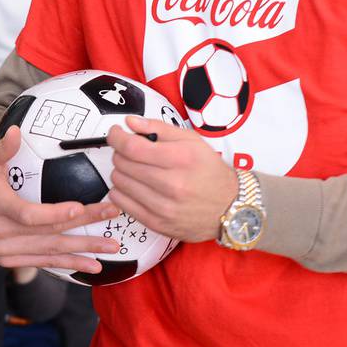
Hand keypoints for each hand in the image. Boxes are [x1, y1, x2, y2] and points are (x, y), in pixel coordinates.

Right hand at [0, 126, 120, 272]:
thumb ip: (3, 148)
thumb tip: (16, 130)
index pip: (28, 214)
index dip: (54, 213)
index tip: (79, 208)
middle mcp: (2, 234)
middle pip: (49, 233)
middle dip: (84, 227)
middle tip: (112, 217)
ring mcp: (7, 251)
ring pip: (51, 252)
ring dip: (83, 251)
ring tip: (111, 248)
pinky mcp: (11, 261)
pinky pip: (44, 262)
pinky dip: (68, 264)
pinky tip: (91, 265)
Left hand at [104, 115, 237, 244]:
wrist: (230, 207)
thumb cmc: (210, 171)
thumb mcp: (192, 141)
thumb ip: (159, 128)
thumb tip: (130, 123)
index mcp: (181, 159)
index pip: (132, 147)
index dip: (117, 137)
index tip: (115, 133)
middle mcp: (172, 184)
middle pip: (123, 164)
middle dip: (121, 153)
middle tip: (131, 152)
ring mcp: (164, 207)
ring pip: (119, 183)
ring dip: (121, 172)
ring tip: (135, 170)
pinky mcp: (157, 224)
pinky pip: (122, 203)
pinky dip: (121, 191)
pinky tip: (133, 186)